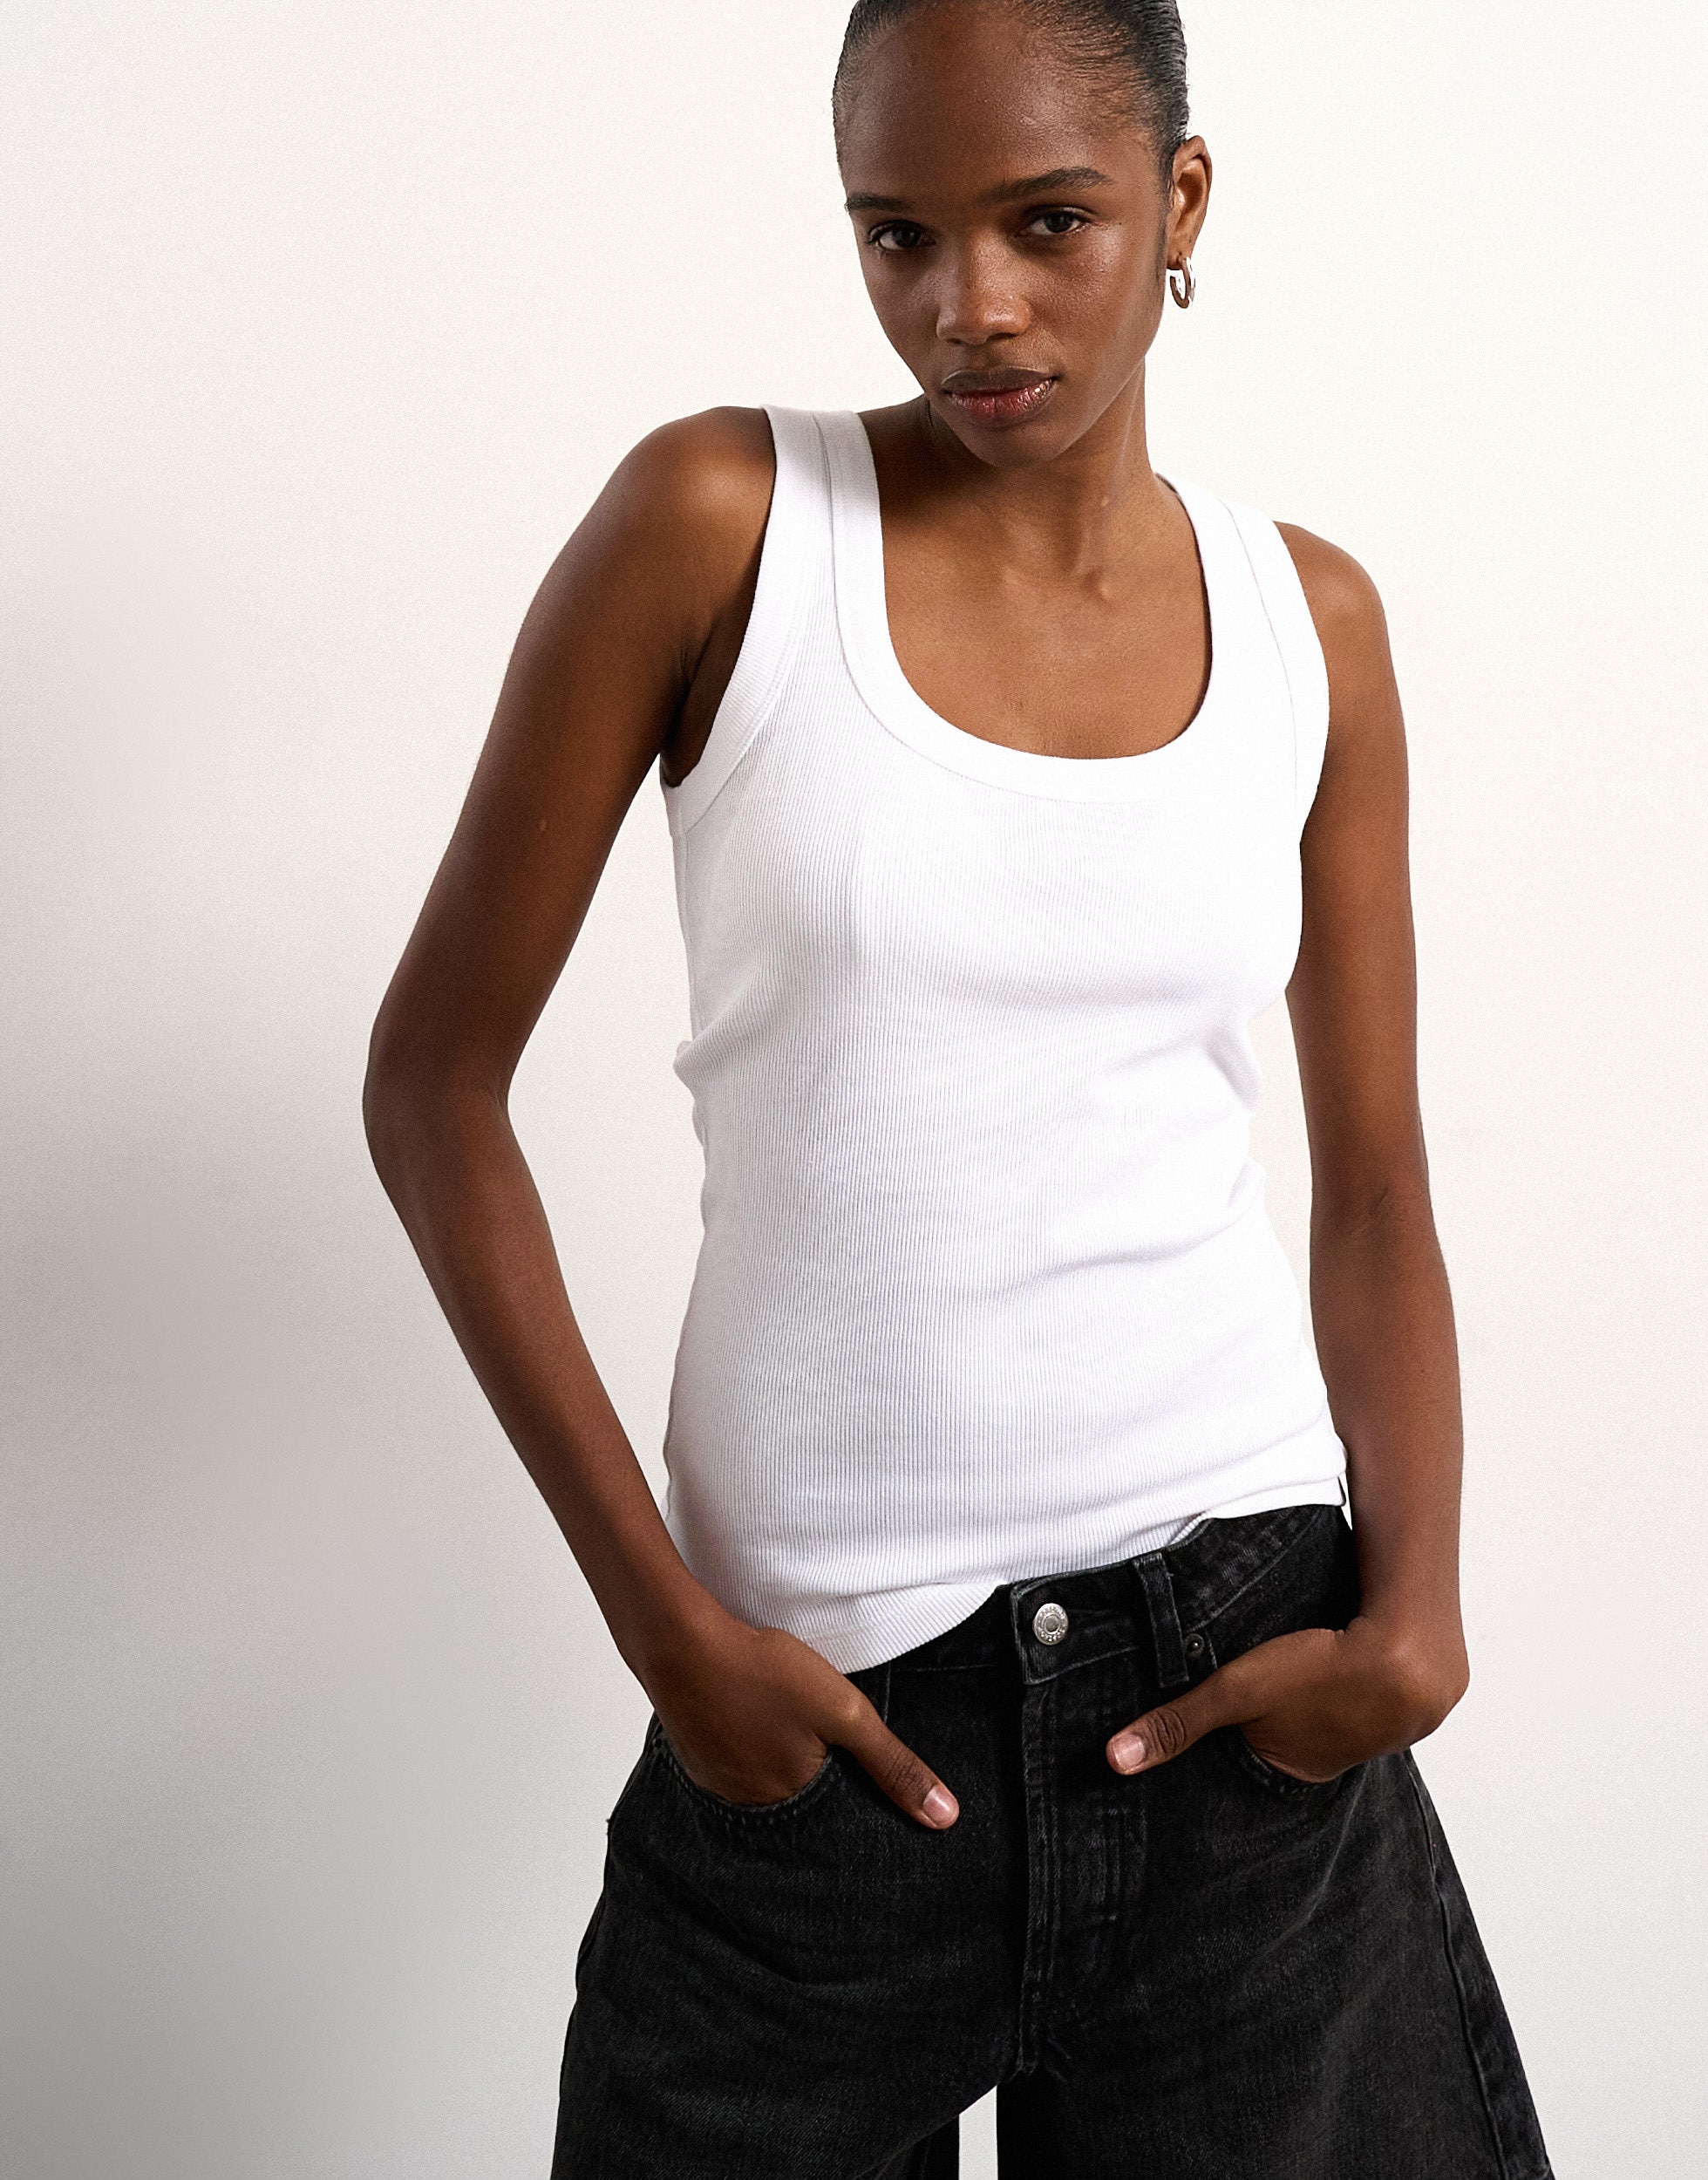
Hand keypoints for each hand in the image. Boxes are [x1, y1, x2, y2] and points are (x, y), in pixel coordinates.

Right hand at [643, 1600, 959, 1827]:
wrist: (679, 1641)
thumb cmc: (762, 1672)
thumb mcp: (844, 1712)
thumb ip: (893, 1763)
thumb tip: (944, 1816)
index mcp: (791, 1801)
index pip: (837, 1808)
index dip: (848, 1776)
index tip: (845, 1749)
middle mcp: (751, 1804)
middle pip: (799, 1792)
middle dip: (811, 1764)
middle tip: (806, 1720)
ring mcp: (717, 1782)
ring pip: (764, 1775)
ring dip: (777, 1751)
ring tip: (779, 1714)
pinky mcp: (694, 1755)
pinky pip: (732, 1760)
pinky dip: (746, 1739)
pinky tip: (749, 1710)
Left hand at [1105, 1615, 1469, 1783]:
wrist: (1414, 1649)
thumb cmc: (1323, 1673)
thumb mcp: (1238, 1692)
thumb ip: (1178, 1722)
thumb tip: (1115, 1760)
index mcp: (1293, 1769)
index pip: (1243, 1763)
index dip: (1226, 1742)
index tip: (1212, 1720)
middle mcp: (1331, 1762)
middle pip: (1283, 1741)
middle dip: (1265, 1724)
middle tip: (1254, 1692)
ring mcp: (1370, 1731)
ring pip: (1320, 1716)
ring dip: (1306, 1699)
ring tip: (1291, 1675)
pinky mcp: (1391, 1697)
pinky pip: (1354, 1692)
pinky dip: (1339, 1680)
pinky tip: (1332, 1660)